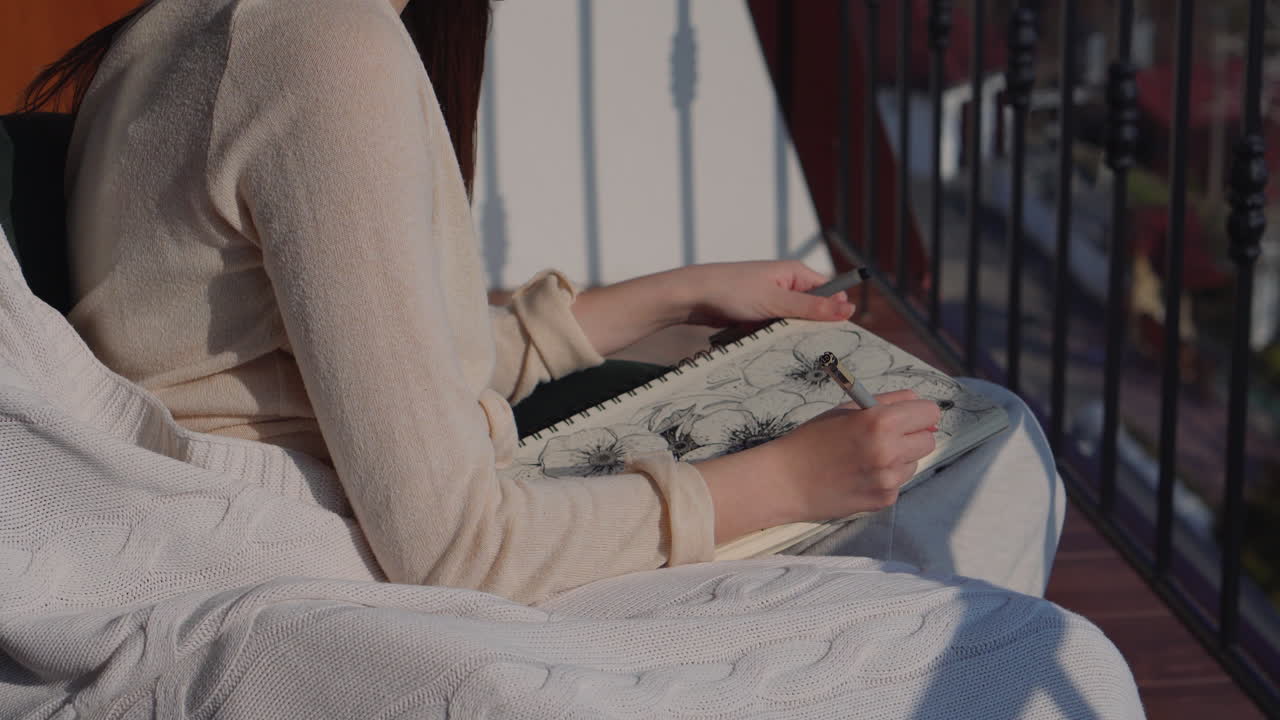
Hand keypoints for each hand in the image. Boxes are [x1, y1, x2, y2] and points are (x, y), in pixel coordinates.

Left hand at [677, 261, 855, 327]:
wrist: (691, 297)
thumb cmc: (731, 290)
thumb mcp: (776, 301)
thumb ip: (813, 307)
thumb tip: (849, 309)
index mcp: (795, 273)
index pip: (830, 293)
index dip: (834, 313)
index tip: (836, 335)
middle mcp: (785, 285)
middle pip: (812, 311)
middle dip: (807, 328)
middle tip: (803, 343)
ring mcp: (771, 300)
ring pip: (792, 324)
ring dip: (786, 335)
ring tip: (777, 342)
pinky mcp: (757, 314)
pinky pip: (773, 330)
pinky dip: (770, 337)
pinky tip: (763, 343)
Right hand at [776, 390, 940, 520]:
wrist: (785, 481)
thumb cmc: (812, 439)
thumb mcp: (847, 410)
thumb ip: (888, 403)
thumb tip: (923, 408)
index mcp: (881, 422)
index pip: (929, 413)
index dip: (919, 413)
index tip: (909, 417)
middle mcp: (890, 451)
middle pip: (928, 440)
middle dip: (912, 436)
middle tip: (886, 437)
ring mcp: (888, 479)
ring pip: (913, 463)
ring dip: (898, 458)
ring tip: (866, 458)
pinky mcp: (884, 499)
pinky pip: (898, 482)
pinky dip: (885, 478)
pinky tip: (860, 475)